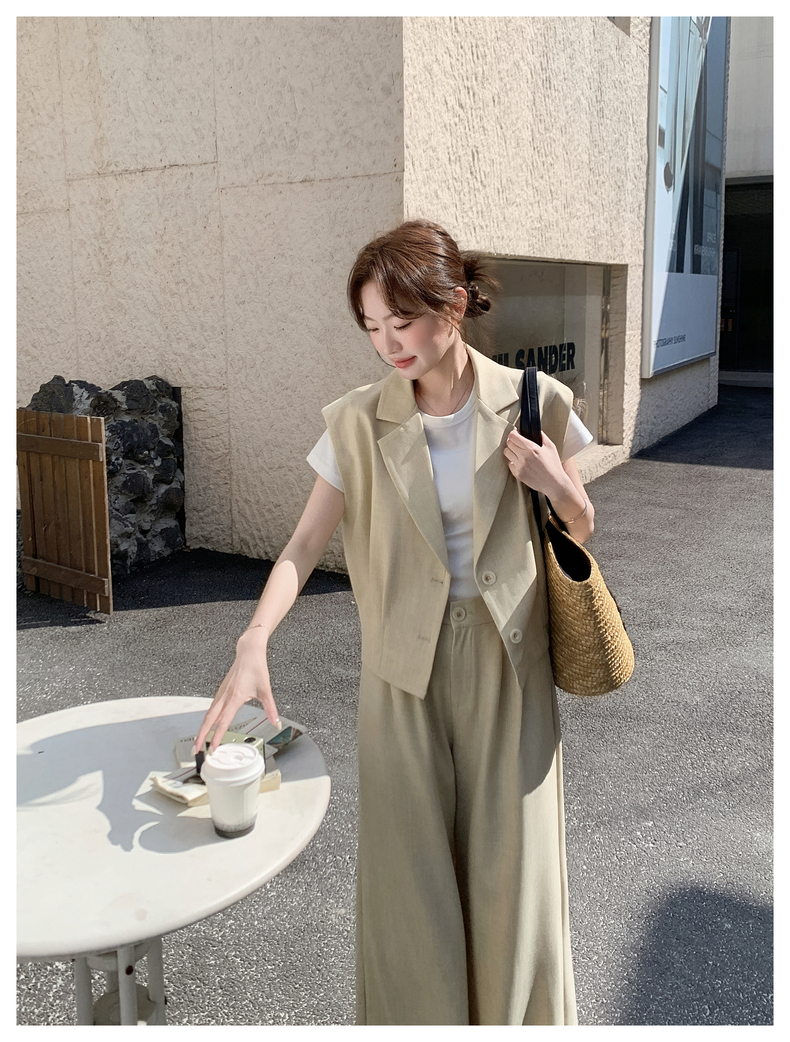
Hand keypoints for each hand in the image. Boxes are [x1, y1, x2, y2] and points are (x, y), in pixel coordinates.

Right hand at [193, 628, 280, 754]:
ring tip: (199, 741)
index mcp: (235, 697)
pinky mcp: (221, 691)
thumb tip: (276, 722)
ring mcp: (221, 693)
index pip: (223, 721)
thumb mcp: (266, 690)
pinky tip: (207, 725)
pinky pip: (211, 708)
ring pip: (208, 714)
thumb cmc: (256, 668)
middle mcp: (225, 696)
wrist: (249, 652)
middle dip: (201, 736)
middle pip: (209, 720)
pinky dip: (207, 719)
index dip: (217, 736)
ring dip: (202, 728)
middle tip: (196, 750)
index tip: (213, 748)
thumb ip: (271, 709)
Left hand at [503, 429, 566, 498]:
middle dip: (512, 441)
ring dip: (511, 451)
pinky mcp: (518, 474)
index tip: (516, 434)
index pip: (512, 436)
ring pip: (507, 453)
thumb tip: (535, 430)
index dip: (513, 433)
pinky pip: (510, 464)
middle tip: (518, 443)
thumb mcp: (551, 447)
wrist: (554, 483)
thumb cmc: (554, 465)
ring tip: (519, 453)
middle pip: (508, 444)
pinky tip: (521, 463)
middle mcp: (523, 457)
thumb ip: (542, 436)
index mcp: (531, 448)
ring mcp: (519, 466)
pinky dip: (514, 462)